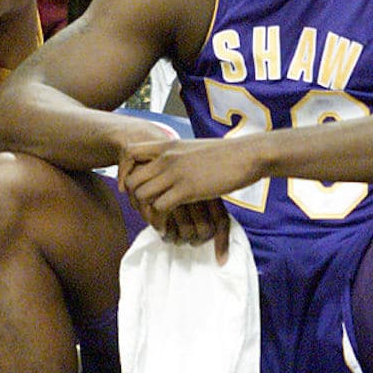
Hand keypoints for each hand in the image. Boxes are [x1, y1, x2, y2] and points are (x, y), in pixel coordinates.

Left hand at [119, 137, 258, 260]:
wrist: (248, 155)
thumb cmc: (226, 154)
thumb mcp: (195, 149)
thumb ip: (179, 156)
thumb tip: (172, 167)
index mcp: (168, 145)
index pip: (129, 153)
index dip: (124, 172)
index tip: (131, 187)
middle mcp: (167, 158)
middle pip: (132, 180)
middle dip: (134, 200)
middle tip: (145, 212)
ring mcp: (176, 173)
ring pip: (142, 194)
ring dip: (147, 213)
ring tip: (157, 222)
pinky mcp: (188, 189)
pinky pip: (159, 207)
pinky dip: (160, 220)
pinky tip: (167, 227)